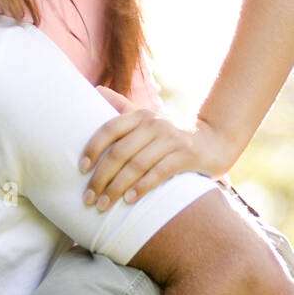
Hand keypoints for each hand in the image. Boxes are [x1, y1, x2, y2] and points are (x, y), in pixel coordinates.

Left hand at [78, 88, 233, 210]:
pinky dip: (142, 187)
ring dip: (117, 187)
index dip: (93, 148)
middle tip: (89, 198)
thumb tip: (95, 89)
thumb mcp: (146, 119)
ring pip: (137, 165)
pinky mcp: (186, 155)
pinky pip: (159, 173)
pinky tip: (129, 200)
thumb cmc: (169, 135)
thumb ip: (121, 107)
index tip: (81, 169)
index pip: (109, 129)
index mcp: (139, 116)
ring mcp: (171, 139)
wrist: (213, 141)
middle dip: (101, 177)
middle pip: (120, 152)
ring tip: (104, 205)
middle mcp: (154, 124)